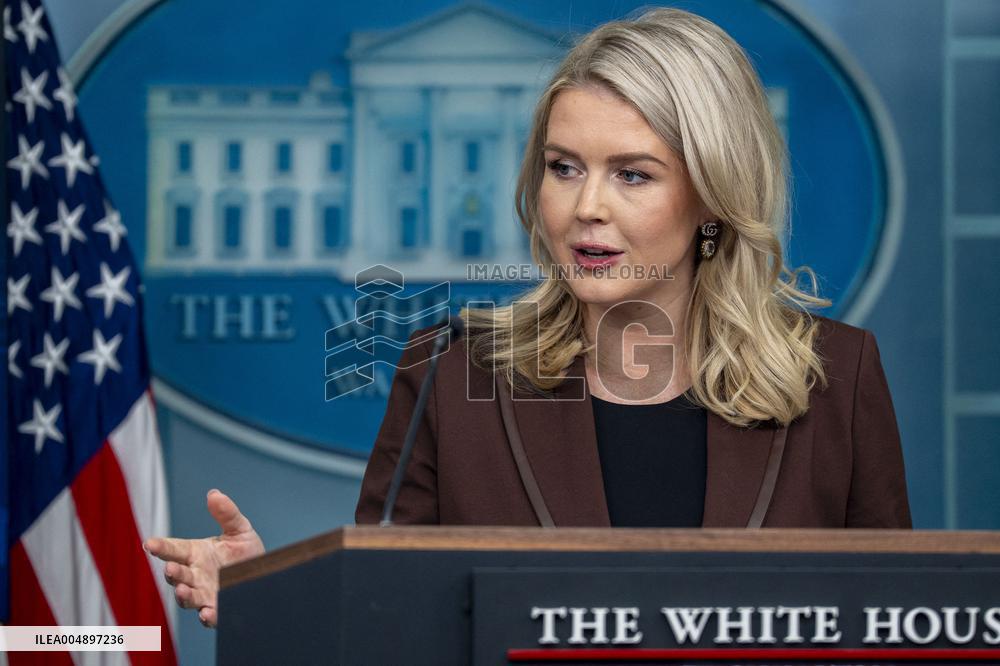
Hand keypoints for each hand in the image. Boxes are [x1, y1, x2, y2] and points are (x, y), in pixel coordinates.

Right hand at [143, 489, 264, 627]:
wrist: (265, 575)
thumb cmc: (246, 553)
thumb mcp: (240, 530)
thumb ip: (227, 514)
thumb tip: (214, 494)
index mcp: (195, 553)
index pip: (173, 549)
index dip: (160, 547)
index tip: (149, 543)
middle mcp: (195, 575)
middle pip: (177, 575)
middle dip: (172, 572)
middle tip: (170, 567)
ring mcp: (204, 594)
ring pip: (187, 597)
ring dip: (183, 595)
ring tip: (182, 590)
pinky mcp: (218, 609)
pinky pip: (209, 616)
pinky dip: (206, 616)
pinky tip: (206, 613)